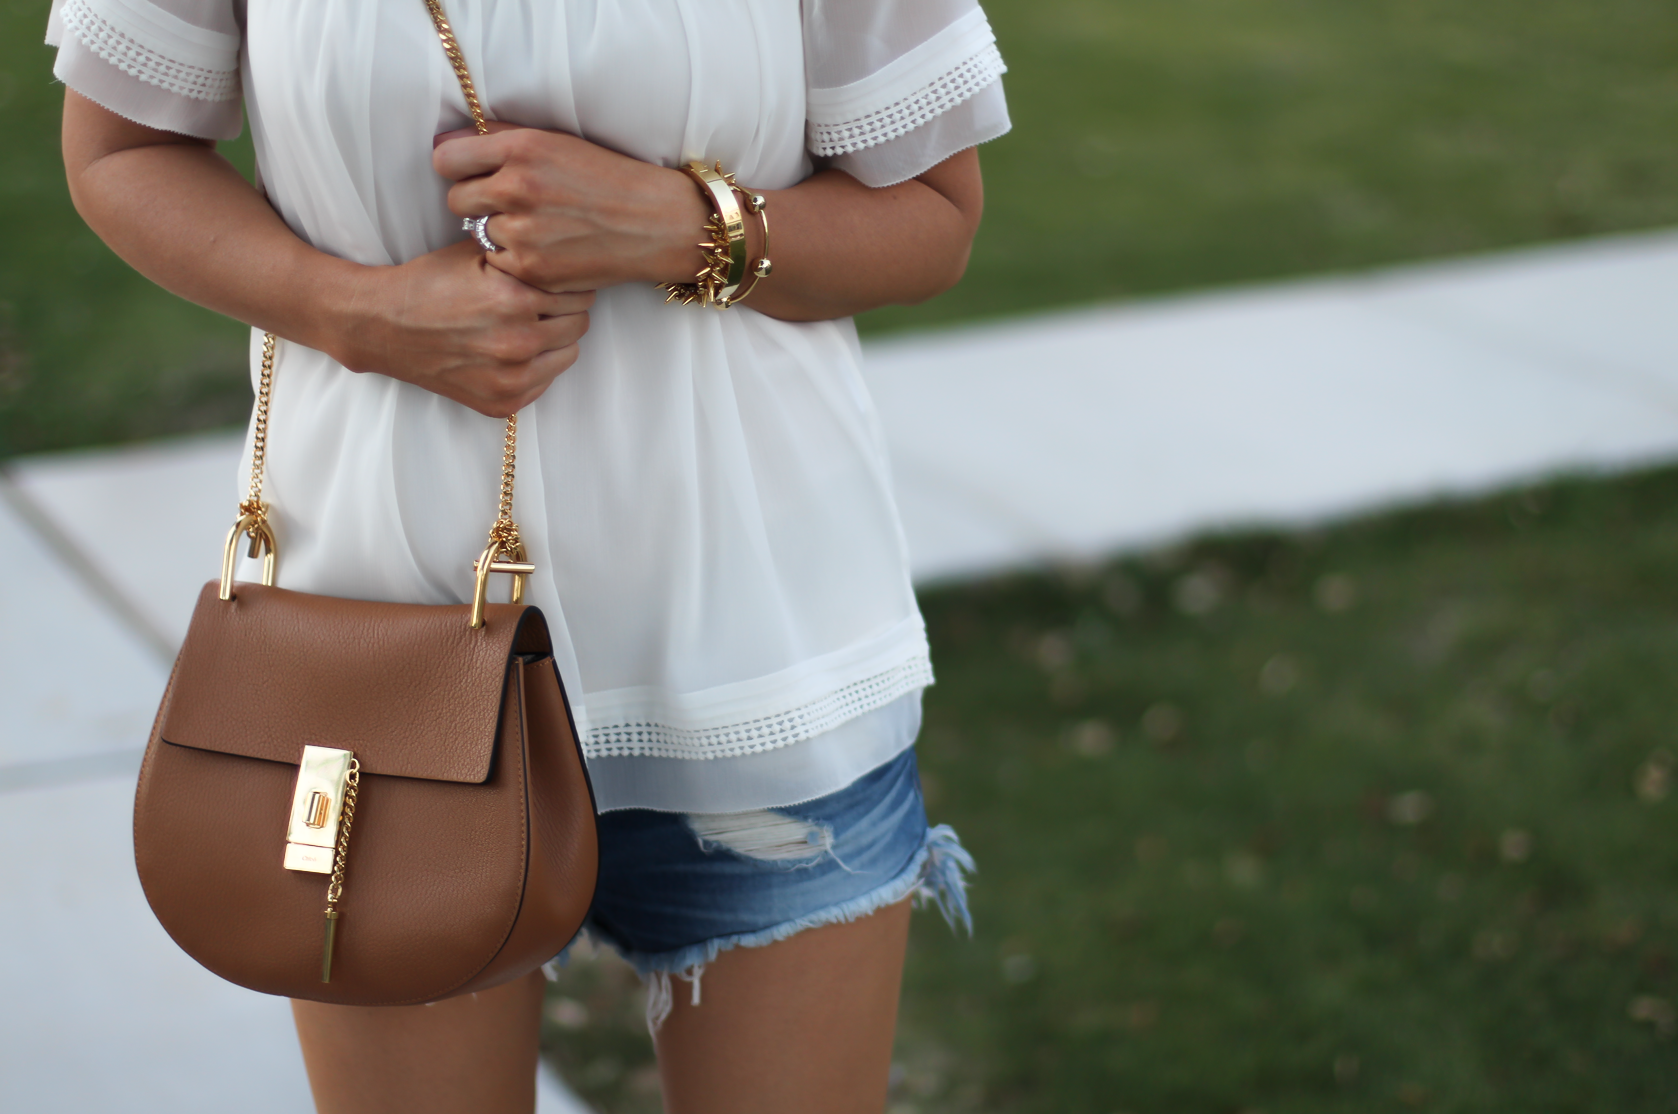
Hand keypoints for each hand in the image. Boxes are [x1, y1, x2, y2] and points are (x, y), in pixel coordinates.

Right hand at [337, 240, 592, 417]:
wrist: (383, 326)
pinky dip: (537, 365)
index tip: (557, 279)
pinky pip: (546, 381)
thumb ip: (525, 255)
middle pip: (579, 323)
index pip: (578, 292)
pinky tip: (513, 349)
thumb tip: (566, 252)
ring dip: (556, 338)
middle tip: (544, 302)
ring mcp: (510, 379)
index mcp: (514, 300)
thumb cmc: (429, 284)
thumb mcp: (477, 254)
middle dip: (566, 309)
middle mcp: (517, 343)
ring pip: (568, 353)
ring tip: (528, 324)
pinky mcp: (502, 402)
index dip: (568, 282)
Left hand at [433, 124, 709, 292]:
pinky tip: (545, 249)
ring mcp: (522, 232)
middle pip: (456, 200)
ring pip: (477, 234)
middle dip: (478, 202)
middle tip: (511, 205)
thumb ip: (498, 139)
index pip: (447, 159)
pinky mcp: (531, 268)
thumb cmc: (604, 178)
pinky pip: (498, 262)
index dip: (459, 168)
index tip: (475, 174)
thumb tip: (443, 143)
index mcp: (520, 149)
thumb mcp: (553, 142)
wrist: (652, 222)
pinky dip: (514, 259)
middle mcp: (517, 188)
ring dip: (498, 232)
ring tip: (536, 227)